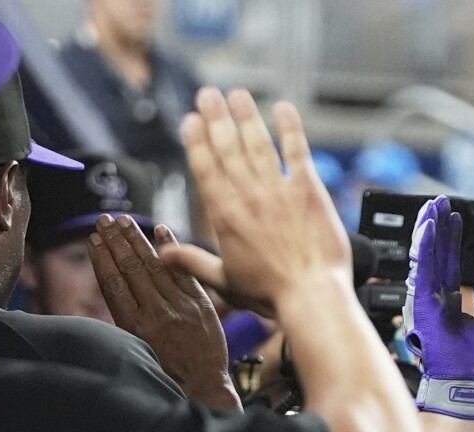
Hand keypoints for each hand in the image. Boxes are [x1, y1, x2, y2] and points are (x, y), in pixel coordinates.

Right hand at [89, 214, 239, 410]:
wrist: (203, 384)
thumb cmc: (167, 367)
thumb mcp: (138, 346)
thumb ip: (128, 316)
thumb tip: (115, 284)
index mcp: (133, 325)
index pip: (112, 282)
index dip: (102, 258)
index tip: (93, 239)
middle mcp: (155, 313)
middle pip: (130, 269)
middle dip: (116, 241)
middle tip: (105, 220)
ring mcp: (180, 307)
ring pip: (154, 266)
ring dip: (137, 240)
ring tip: (124, 221)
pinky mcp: (201, 304)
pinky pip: (183, 271)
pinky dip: (173, 248)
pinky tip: (161, 229)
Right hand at [161, 87, 350, 314]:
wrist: (311, 295)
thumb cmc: (270, 293)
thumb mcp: (224, 280)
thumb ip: (193, 261)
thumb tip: (161, 254)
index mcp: (225, 215)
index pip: (205, 168)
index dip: (196, 141)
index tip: (190, 120)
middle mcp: (248, 196)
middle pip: (227, 148)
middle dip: (216, 118)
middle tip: (207, 94)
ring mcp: (278, 191)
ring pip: (257, 144)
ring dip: (246, 116)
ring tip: (236, 94)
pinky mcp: (309, 191)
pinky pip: (297, 152)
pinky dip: (290, 128)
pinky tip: (283, 108)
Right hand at [405, 197, 473, 417]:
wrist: (466, 386)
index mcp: (448, 301)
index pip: (447, 262)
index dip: (450, 238)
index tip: (453, 216)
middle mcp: (434, 298)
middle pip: (434, 254)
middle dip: (436, 226)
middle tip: (439, 202)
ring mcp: (426, 301)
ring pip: (425, 257)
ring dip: (428, 230)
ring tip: (432, 207)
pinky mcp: (422, 306)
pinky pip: (423, 270)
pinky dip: (425, 248)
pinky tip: (429, 228)